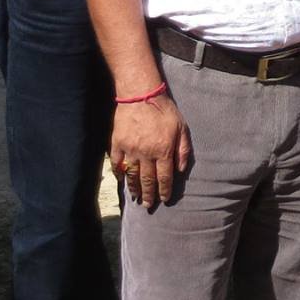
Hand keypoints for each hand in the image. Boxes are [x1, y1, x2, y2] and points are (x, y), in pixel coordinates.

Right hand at [110, 93, 189, 211]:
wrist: (141, 94)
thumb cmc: (164, 110)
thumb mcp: (181, 128)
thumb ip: (183, 150)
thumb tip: (181, 169)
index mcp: (163, 151)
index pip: (165, 177)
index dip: (165, 190)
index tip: (164, 199)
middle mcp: (146, 154)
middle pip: (147, 180)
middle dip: (149, 194)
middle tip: (148, 205)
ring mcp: (130, 150)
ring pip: (132, 175)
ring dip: (134, 188)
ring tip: (136, 197)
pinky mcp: (117, 143)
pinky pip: (116, 163)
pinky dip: (119, 173)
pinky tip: (121, 179)